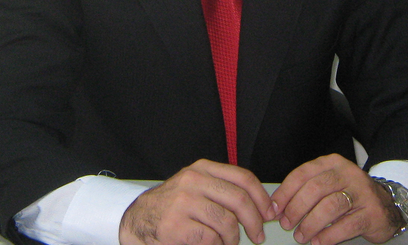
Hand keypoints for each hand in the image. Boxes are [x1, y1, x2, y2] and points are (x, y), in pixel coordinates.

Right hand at [119, 159, 276, 244]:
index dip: (262, 198)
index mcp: (202, 169)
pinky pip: (211, 239)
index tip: (270, 213)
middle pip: (239, 199)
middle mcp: (193, 181)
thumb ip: (223, 191)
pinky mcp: (176, 226)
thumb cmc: (173, 207)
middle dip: (255, 221)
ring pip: (227, 222)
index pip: (243, 177)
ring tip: (228, 243)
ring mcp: (183, 203)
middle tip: (259, 236)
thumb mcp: (196, 188)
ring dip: (233, 239)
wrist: (137, 220)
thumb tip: (262, 208)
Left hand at [272, 154, 403, 244]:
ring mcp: (362, 192)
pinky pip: (346, 225)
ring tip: (301, 236)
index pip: (303, 174)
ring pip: (330, 207)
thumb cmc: (350, 194)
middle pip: (315, 189)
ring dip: (310, 224)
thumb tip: (278, 208)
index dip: (285, 193)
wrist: (387, 204)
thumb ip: (306, 191)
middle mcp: (348, 174)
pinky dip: (328, 236)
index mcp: (332, 163)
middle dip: (296, 209)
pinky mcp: (372, 212)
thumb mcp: (329, 184)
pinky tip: (318, 241)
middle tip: (286, 224)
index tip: (274, 209)